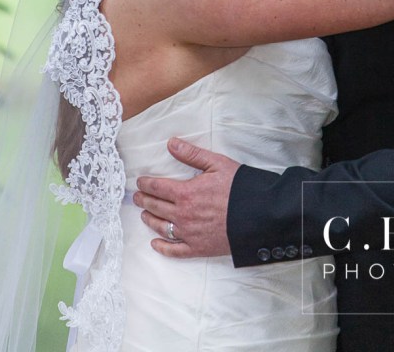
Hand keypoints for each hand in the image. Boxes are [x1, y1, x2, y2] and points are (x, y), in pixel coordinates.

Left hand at [133, 137, 239, 257]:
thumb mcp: (216, 163)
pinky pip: (175, 250)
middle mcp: (183, 215)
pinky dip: (163, 248)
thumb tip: (171, 143)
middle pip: (156, 207)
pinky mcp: (198, 248)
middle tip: (136, 197)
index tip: (139, 182)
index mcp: (186, 193)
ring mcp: (189, 233)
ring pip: (161, 227)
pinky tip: (155, 244)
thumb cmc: (238, 188)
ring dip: (150, 220)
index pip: (158, 188)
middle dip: (144, 201)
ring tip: (144, 214)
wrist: (258, 216)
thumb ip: (191, 154)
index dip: (146, 184)